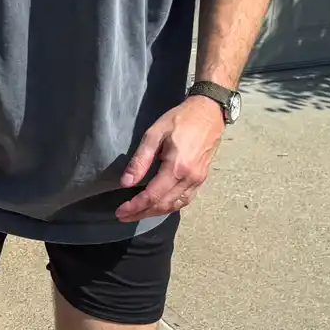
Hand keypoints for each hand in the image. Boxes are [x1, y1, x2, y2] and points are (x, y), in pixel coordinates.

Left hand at [115, 97, 225, 221]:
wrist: (209, 112)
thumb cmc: (180, 120)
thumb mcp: (154, 134)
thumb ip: (140, 160)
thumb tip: (126, 183)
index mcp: (177, 167)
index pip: (152, 196)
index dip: (135, 207)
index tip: (120, 211)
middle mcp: (190, 178)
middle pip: (163, 205)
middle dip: (142, 213)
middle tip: (124, 216)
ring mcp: (198, 180)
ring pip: (175, 206)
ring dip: (155, 213)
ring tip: (138, 214)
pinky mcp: (202, 179)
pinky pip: (185, 200)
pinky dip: (170, 207)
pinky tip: (159, 207)